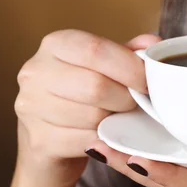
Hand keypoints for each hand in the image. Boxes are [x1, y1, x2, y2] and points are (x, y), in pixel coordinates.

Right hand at [14, 29, 159, 186]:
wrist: (50, 141)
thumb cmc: (83, 96)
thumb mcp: (104, 67)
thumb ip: (128, 54)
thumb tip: (154, 44)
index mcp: (56, 44)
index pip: (96, 50)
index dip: (130, 67)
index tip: (148, 82)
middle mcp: (36, 72)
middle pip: (95, 86)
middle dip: (126, 99)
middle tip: (136, 105)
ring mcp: (31, 107)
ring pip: (93, 117)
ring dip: (116, 122)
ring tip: (119, 119)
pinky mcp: (39, 140)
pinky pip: (87, 141)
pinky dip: (105, 142)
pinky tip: (106, 137)